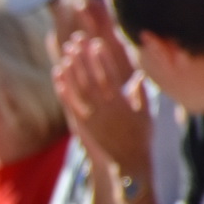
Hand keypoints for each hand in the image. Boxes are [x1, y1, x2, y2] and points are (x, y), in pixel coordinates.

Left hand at [53, 33, 147, 171]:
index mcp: (122, 102)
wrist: (129, 161)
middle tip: (76, 41)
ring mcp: (93, 117)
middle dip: (83, 58)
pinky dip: (64, 90)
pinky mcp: (84, 125)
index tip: (96, 43)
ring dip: (72, 70)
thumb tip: (138, 76)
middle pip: (91, 78)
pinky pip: (71, 104)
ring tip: (66, 54)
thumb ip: (140, 94)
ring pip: (79, 90)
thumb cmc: (140, 137)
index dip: (102, 59)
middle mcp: (106, 108)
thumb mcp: (145, 114)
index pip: (110, 75)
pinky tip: (58, 76)